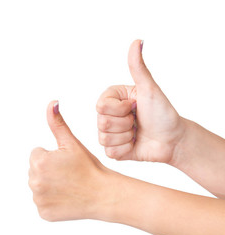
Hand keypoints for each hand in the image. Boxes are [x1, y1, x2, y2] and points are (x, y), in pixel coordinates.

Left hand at [29, 101, 117, 221]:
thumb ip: (57, 122)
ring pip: (38, 185)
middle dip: (49, 170)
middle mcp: (34, 181)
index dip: (52, 156)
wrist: (103, 194)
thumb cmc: (88, 167)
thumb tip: (52, 103)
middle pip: (35, 170)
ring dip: (49, 185)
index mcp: (39, 162)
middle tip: (68, 174)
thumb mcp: (71, 142)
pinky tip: (66, 197)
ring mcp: (38, 199)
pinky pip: (42, 202)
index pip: (36, 154)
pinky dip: (51, 200)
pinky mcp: (43, 213)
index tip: (66, 163)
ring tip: (68, 185)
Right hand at [96, 40, 185, 162]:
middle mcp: (107, 116)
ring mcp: (109, 133)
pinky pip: (110, 152)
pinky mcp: (113, 150)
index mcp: (112, 100)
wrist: (173, 139)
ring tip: (137, 131)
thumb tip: (137, 41)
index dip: (121, 109)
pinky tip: (134, 143)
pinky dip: (126, 149)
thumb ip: (138, 67)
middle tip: (137, 120)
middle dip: (126, 123)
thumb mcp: (149, 89)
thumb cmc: (162, 113)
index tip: (135, 106)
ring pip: (105, 138)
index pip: (101, 106)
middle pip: (102, 123)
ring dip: (127, 137)